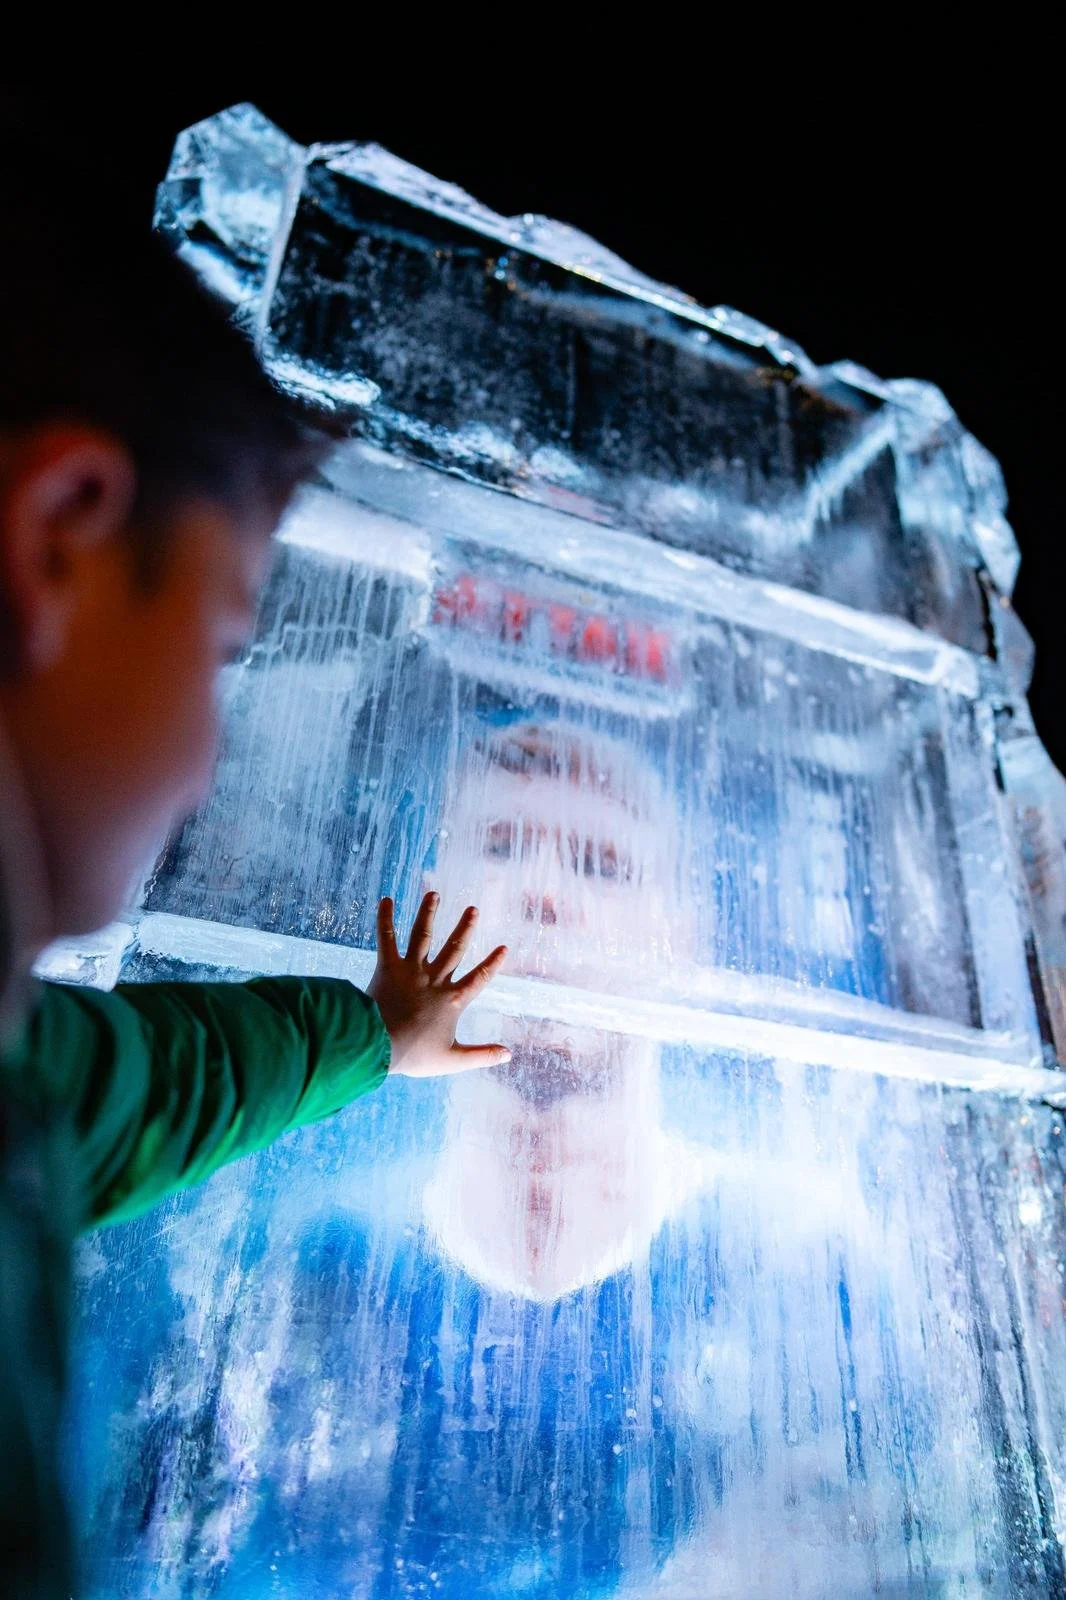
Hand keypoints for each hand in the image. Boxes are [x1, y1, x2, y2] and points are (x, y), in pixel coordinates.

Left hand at [368, 893, 509, 1076]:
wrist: (379, 1045)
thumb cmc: (414, 1055)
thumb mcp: (452, 1060)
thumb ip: (482, 1055)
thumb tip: (509, 1055)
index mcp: (452, 1000)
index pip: (478, 978)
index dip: (492, 963)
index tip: (504, 947)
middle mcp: (435, 979)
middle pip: (454, 949)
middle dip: (465, 928)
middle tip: (473, 909)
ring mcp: (411, 970)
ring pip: (423, 936)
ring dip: (428, 914)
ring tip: (433, 894)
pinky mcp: (387, 968)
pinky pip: (386, 939)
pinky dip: (384, 919)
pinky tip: (385, 900)